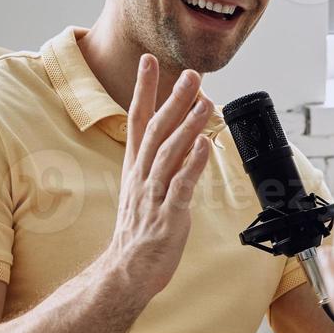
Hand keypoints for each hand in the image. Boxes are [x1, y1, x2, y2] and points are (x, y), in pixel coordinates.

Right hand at [101, 57, 212, 305]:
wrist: (127, 271)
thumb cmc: (140, 232)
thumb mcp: (143, 190)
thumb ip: (160, 163)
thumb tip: (181, 137)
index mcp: (135, 168)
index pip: (136, 120)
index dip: (143, 90)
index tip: (148, 61)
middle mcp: (142, 176)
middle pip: (156, 129)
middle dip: (172, 99)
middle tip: (190, 73)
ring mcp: (153, 195)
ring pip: (169, 153)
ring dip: (188, 125)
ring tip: (205, 102)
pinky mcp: (167, 215)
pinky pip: (180, 186)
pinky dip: (192, 164)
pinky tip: (204, 146)